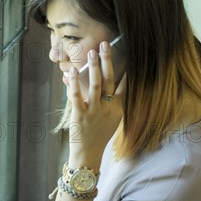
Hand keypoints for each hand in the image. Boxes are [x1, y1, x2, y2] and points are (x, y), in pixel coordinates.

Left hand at [67, 41, 125, 169]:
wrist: (88, 155)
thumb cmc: (97, 135)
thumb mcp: (108, 119)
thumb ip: (104, 100)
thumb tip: (91, 80)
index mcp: (117, 109)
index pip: (124, 86)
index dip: (126, 70)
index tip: (128, 56)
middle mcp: (107, 108)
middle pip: (109, 80)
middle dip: (107, 61)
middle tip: (104, 45)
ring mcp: (94, 111)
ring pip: (95, 85)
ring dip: (93, 67)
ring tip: (92, 52)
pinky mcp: (80, 115)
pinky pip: (77, 96)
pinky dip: (74, 83)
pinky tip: (72, 71)